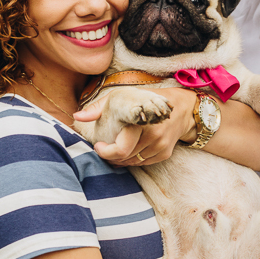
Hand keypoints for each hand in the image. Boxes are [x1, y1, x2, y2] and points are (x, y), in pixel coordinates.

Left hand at [74, 88, 196, 165]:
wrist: (182, 107)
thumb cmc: (147, 99)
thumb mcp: (121, 95)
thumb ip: (98, 107)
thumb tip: (77, 117)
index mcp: (141, 121)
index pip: (121, 149)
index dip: (106, 152)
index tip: (98, 146)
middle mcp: (153, 135)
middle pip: (125, 158)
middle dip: (111, 157)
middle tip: (103, 150)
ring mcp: (160, 145)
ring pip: (133, 162)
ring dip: (121, 160)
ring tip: (113, 151)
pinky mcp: (165, 153)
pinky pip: (143, 163)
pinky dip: (133, 160)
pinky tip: (127, 153)